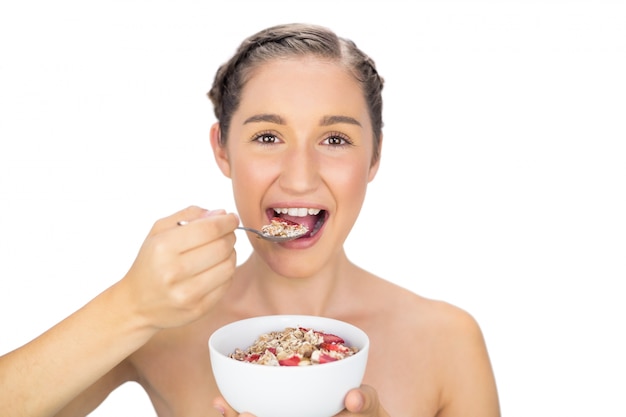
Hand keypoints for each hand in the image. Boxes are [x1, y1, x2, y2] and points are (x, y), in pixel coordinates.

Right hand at [117, 205, 238, 329]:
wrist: (136, 304)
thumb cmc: (151, 263)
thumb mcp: (159, 232)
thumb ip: (189, 215)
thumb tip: (221, 213)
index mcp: (163, 247)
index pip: (209, 229)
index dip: (227, 221)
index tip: (231, 218)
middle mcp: (173, 272)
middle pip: (222, 247)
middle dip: (229, 236)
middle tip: (226, 234)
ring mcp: (186, 294)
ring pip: (228, 266)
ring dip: (230, 254)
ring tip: (220, 252)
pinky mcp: (197, 309)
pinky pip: (226, 284)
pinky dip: (226, 273)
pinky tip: (215, 269)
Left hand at [211, 385, 388, 416]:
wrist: (363, 416)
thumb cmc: (367, 412)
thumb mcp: (370, 407)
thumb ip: (365, 401)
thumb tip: (355, 398)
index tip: (243, 414)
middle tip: (230, 411)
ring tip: (218, 403)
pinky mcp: (286, 412)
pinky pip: (264, 412)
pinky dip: (242, 409)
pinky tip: (227, 399)